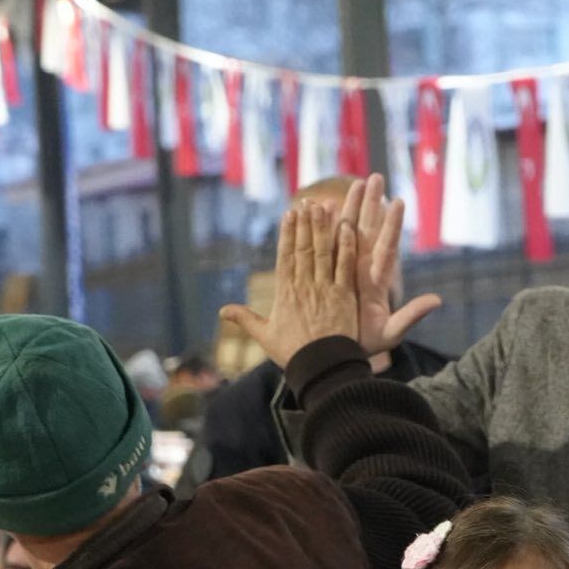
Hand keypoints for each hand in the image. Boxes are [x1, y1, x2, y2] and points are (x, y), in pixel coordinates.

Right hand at [218, 201, 362, 369]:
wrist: (320, 368)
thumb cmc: (293, 354)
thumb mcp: (265, 336)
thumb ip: (245, 319)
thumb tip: (222, 311)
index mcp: (285, 293)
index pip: (286, 256)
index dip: (288, 233)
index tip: (289, 214)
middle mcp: (304, 286)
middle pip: (304, 248)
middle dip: (305, 223)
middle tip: (307, 201)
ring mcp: (325, 289)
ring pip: (324, 251)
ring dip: (323, 227)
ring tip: (323, 205)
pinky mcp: (344, 295)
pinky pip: (345, 266)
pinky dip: (346, 245)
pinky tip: (347, 227)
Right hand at [336, 175, 441, 357]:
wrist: (338, 355)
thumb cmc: (365, 345)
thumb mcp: (390, 333)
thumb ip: (411, 316)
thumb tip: (438, 300)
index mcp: (377, 281)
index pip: (387, 247)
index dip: (392, 225)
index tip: (398, 201)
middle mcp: (362, 269)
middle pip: (368, 230)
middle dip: (371, 204)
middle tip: (376, 177)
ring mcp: (344, 268)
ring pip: (348, 232)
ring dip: (351, 207)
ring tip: (356, 182)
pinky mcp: (328, 272)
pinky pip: (326, 244)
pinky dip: (325, 226)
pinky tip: (322, 205)